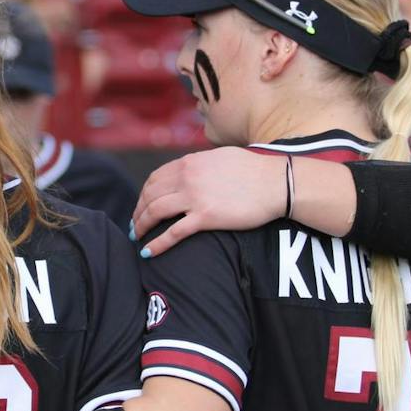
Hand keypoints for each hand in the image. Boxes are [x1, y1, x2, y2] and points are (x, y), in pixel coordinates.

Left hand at [132, 148, 286, 257]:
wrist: (275, 183)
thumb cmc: (254, 170)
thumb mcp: (220, 157)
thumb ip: (201, 164)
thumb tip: (192, 170)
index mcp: (189, 163)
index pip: (155, 178)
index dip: (144, 194)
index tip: (142, 205)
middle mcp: (187, 178)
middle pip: (150, 195)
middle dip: (138, 211)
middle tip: (135, 224)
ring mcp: (195, 198)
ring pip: (155, 212)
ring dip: (142, 225)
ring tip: (138, 236)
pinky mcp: (206, 217)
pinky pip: (173, 233)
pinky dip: (157, 244)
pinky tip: (148, 253)